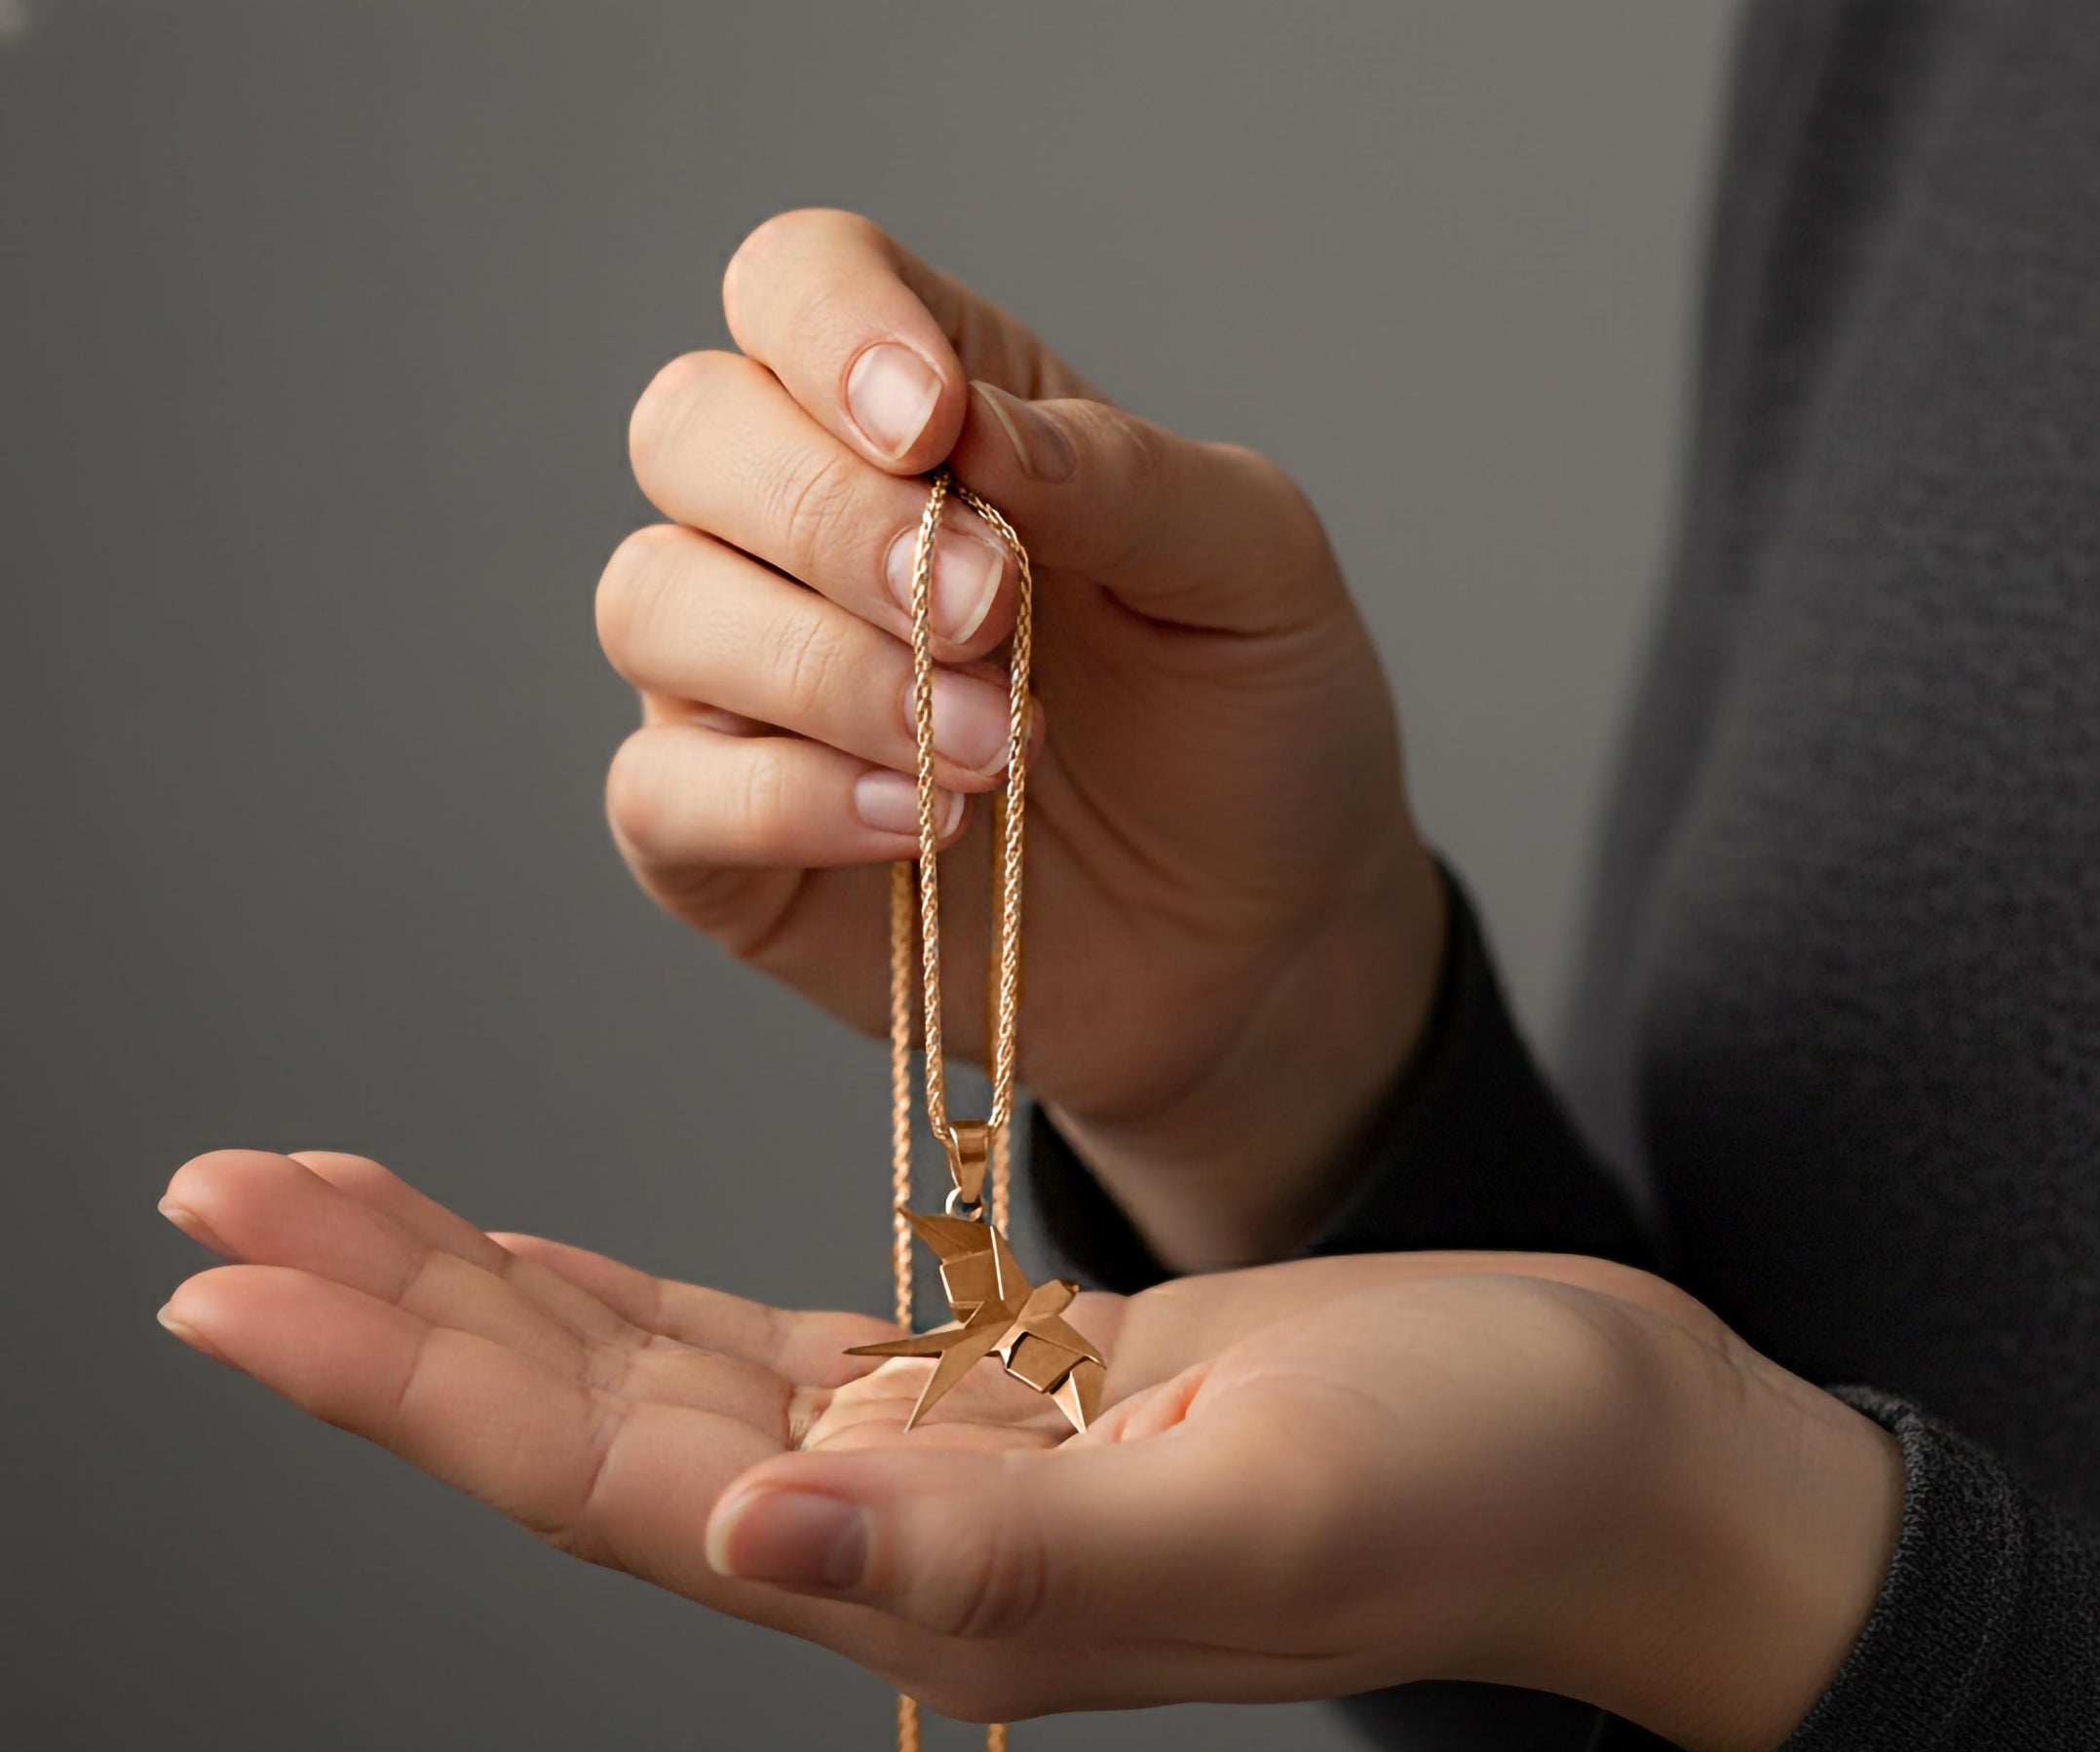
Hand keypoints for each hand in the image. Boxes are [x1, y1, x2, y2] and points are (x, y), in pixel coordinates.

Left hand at [158, 1151, 1900, 1751]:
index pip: (615, 1483)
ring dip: (478, 1295)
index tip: (236, 1282)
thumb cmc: (1474, 1479)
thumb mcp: (1259, 1515)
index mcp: (938, 1600)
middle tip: (216, 1201)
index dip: (413, 1387)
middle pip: (588, 1428)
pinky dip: (625, 1292)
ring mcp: (943, 1477)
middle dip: (391, 1317)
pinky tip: (535, 1260)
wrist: (1595, 1452)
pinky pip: (755, 1350)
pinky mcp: (1002, 1401)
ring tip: (322, 1206)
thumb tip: (752, 1544)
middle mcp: (902, 1554)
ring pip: (648, 1383)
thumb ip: (1001, 1562)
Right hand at [597, 209, 1443, 1267]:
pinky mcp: (727, 840)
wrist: (1265, 939)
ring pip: (653, 605)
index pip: (796, 284)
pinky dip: (785, 800)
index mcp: (934, 416)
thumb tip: (965, 426)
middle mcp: (809, 530)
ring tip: (999, 746)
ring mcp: (751, 685)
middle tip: (995, 615)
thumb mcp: (1252, 568)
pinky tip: (920, 828)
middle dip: (831, 520)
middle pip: (690, 430)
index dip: (831, 331)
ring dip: (829, 672)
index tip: (932, 427)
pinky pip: (661, 788)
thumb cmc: (1254, 726)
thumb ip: (1117, 471)